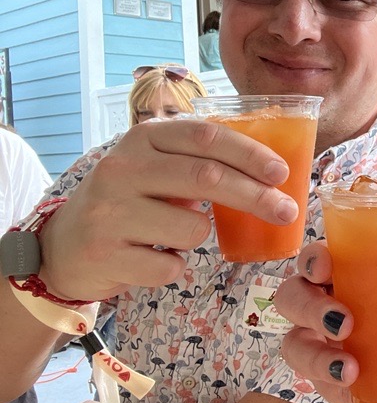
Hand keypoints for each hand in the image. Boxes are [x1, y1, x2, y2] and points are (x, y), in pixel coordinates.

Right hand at [38, 119, 298, 301]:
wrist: (63, 247)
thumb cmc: (129, 202)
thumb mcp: (156, 168)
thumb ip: (200, 161)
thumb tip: (271, 175)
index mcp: (142, 139)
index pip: (206, 136)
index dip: (250, 153)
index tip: (282, 173)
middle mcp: (122, 169)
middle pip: (206, 178)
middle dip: (256, 196)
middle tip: (287, 211)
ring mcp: (109, 212)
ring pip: (193, 228)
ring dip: (201, 236)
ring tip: (176, 233)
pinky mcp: (106, 254)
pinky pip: (171, 266)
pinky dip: (175, 266)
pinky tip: (152, 257)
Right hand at [275, 241, 376, 402]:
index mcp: (341, 270)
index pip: (313, 257)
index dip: (312, 259)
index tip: (325, 267)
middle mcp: (318, 301)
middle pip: (291, 296)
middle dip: (310, 308)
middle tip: (343, 323)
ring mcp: (313, 341)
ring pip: (292, 343)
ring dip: (317, 356)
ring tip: (350, 367)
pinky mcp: (320, 376)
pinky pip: (312, 381)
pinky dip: (331, 384)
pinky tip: (354, 387)